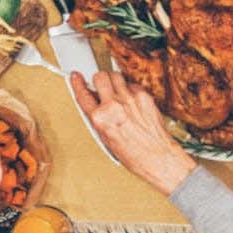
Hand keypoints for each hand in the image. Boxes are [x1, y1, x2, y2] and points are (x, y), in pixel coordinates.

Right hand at [71, 71, 196, 194]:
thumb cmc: (132, 153)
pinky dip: (129, 89)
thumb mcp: (104, 138)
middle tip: (100, 84)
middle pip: (100, 77)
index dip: (77, 83)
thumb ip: (96, 117)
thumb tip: (92, 103)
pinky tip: (130, 99)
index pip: (83, 94)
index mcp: (100, 118)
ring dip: (113, 81)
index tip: (76, 77)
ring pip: (116, 76)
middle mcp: (113, 106)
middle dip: (98, 79)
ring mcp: (129, 99)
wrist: (156, 156)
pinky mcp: (144, 96)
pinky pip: (132, 84)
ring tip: (115, 90)